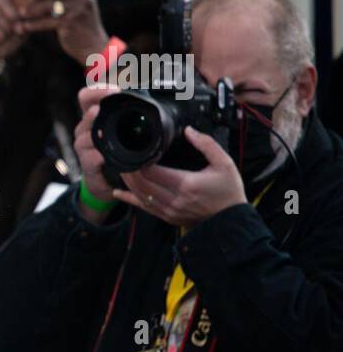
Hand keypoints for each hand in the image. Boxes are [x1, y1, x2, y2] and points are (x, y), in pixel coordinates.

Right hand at [0, 0, 24, 68]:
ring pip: (3, 18)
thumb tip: (29, 12)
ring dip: (7, 30)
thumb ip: (27, 18)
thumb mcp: (23, 28)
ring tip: (3, 35)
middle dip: (14, 18)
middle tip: (14, 29)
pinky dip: (0, 36)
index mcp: (5, 1)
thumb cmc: (8, 39)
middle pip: (7, 4)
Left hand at [17, 0, 109, 64]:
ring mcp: (78, 9)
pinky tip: (22, 27)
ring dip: (32, 10)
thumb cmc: (81, 26)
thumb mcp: (78, 7)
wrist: (93, 47)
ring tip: (20, 13)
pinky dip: (33, 25)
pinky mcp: (71, 23)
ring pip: (49, 6)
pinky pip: (47, 22)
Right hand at [73, 83, 119, 219]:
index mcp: (94, 117)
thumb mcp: (123, 131)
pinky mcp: (87, 165)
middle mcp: (85, 129)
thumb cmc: (118, 152)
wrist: (109, 182)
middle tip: (103, 109)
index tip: (114, 90)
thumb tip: (151, 96)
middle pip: (85, 114)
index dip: (97, 91)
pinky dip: (96, 157)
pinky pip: (88, 159)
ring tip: (101, 132)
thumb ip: (129, 114)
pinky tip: (102, 157)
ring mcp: (84, 148)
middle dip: (95, 111)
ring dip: (93, 134)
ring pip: (84, 136)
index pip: (86, 97)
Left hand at [113, 127, 246, 227]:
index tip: (133, 150)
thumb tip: (189, 131)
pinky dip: (130, 199)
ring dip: (128, 182)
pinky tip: (119, 192)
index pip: (153, 172)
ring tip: (119, 169)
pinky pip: (144, 207)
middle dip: (129, 171)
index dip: (140, 162)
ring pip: (140, 196)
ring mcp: (169, 210)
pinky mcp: (168, 217)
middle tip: (121, 158)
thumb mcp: (224, 164)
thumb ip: (207, 145)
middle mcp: (174, 199)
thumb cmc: (229, 192)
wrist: (231, 221)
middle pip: (142, 183)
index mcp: (186, 184)